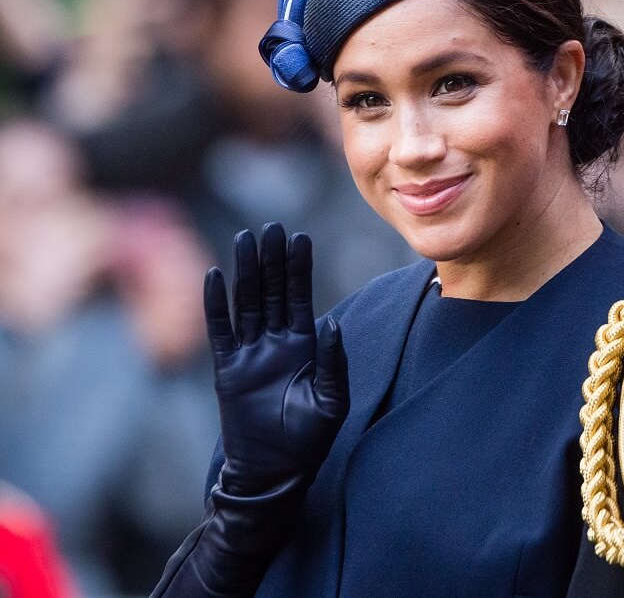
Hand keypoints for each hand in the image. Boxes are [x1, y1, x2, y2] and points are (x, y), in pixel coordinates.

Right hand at [204, 222, 347, 497]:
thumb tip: (332, 323)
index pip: (299, 296)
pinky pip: (220, 331)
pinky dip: (216, 305)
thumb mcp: (331, 399)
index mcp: (304, 345)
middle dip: (272, 259)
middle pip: (271, 291)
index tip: (300, 237)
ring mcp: (249, 354)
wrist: (274, 473)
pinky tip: (215, 277)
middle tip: (271, 225)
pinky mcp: (227, 370)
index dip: (299, 268)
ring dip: (245, 271)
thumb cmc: (308, 440)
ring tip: (245, 238)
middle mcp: (275, 343)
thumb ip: (333, 361)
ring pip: (246, 303)